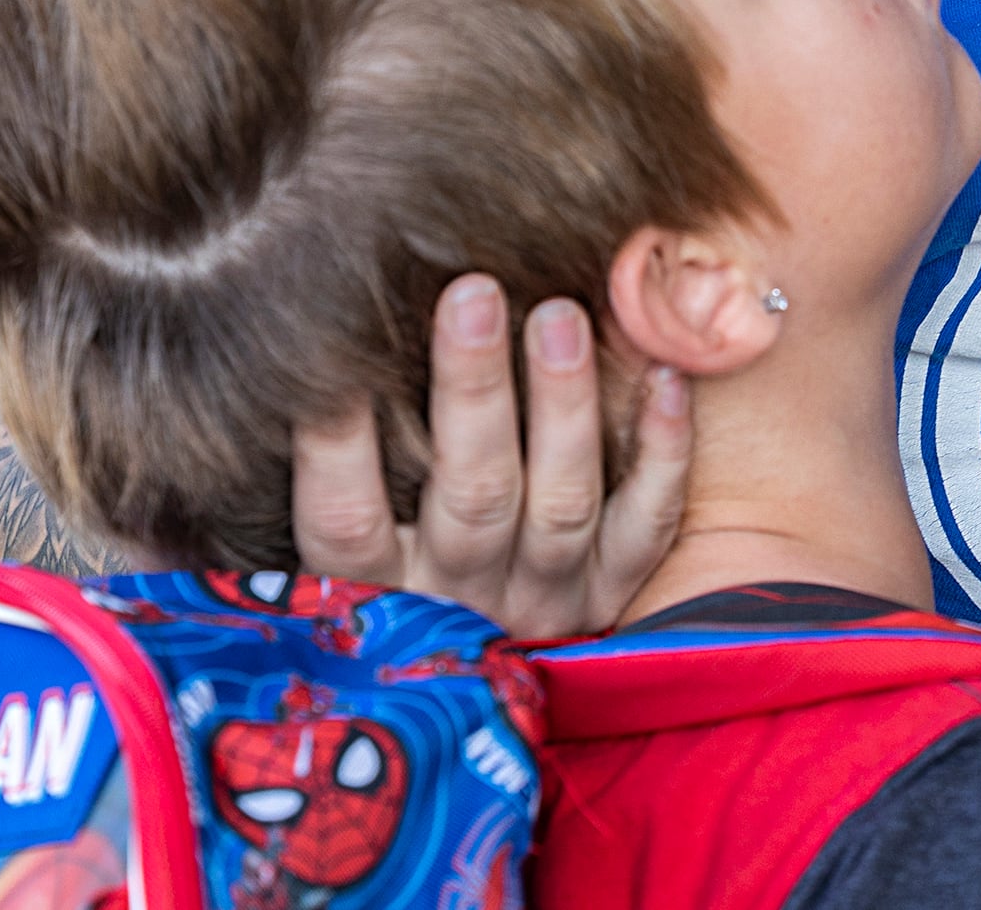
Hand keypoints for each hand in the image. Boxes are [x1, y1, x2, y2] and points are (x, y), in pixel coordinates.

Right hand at [290, 274, 692, 635]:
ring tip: (560, 315)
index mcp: (374, 587)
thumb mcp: (351, 539)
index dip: (336, 443)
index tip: (333, 354)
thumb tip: (316, 348)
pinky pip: (648, 521)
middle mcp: (461, 596)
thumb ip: (346, 461)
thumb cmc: (396, 565)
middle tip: (474, 293)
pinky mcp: (612, 591)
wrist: (471, 687)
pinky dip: (663, 449)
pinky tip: (665, 375)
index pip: (346, 518)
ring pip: (562, 502)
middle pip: (473, 496)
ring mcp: (545, 598)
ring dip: (565, 404)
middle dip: (474, 388)